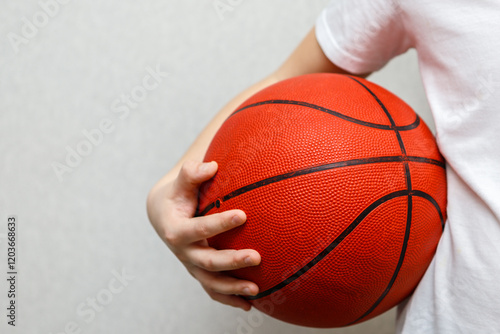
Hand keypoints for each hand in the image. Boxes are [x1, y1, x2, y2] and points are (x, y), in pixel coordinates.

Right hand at [146, 160, 260, 310]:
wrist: (164, 214)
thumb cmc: (177, 195)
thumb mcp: (180, 182)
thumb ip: (191, 173)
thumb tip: (211, 166)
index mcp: (176, 230)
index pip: (199, 229)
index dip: (219, 223)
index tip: (243, 215)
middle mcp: (183, 252)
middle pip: (207, 262)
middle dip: (231, 261)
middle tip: (257, 257)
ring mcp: (191, 265)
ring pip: (211, 282)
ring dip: (233, 288)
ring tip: (257, 290)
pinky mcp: (199, 272)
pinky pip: (213, 290)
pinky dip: (230, 299)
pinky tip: (250, 304)